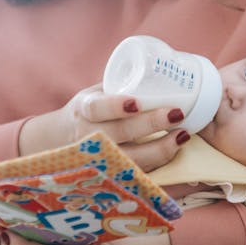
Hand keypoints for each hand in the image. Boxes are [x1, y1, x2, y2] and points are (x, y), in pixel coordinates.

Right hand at [19, 84, 190, 170]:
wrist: (62, 141)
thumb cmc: (91, 112)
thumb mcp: (96, 95)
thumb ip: (120, 87)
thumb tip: (163, 69)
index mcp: (84, 111)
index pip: (97, 108)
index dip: (116, 106)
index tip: (136, 102)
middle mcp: (89, 136)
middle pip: (120, 133)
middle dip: (150, 124)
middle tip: (177, 113)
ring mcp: (99, 159)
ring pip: (130, 159)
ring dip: (160, 149)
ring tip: (183, 135)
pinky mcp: (111, 175)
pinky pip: (136, 174)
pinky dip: (158, 164)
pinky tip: (175, 151)